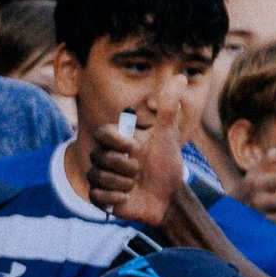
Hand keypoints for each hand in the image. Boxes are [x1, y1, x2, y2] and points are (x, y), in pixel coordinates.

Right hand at [86, 112, 181, 227]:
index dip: (114, 139)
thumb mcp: (169, 135)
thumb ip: (169, 107)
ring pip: (96, 176)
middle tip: (139, 171)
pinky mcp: (100, 197)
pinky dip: (113, 198)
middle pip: (98, 156)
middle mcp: (106, 156)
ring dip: (121, 183)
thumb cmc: (167, 165)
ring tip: (135, 186)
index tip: (134, 147)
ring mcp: (101, 177)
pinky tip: (126, 198)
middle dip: (123, 165)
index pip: (102, 132)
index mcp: (119, 141)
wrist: (168, 198)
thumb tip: (180, 78)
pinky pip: (95, 195)